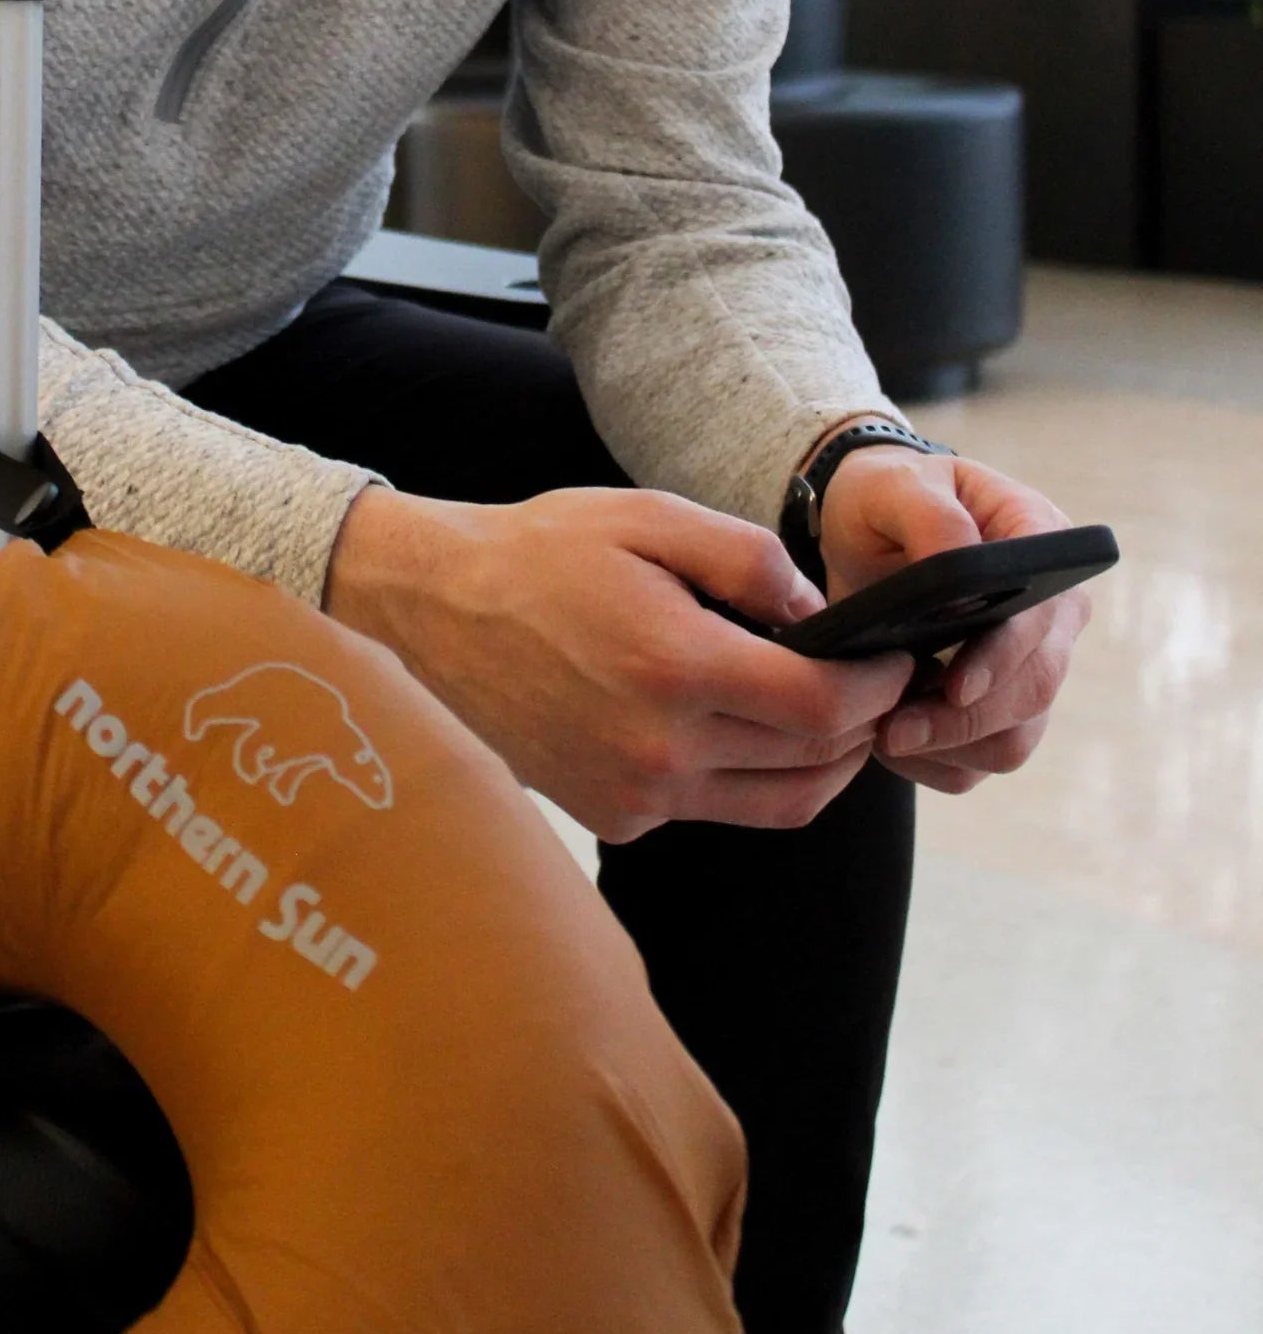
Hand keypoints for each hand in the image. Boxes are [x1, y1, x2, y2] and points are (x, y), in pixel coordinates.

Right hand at [324, 486, 914, 843]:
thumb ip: (751, 560)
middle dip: (864, 720)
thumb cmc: (543, 552)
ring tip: (830, 713)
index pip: (825, 708)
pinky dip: (750, 778)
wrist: (438, 609)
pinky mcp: (612, 816)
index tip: (896, 658)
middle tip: (876, 682)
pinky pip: (713, 810)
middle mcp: (657, 749)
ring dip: (823, 763)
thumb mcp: (653, 517)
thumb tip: (820, 617)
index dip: (880, 686)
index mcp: (674, 667)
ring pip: (777, 803)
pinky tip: (738, 728)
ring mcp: (633, 794)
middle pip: (814, 762)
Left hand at [818, 446, 1094, 793]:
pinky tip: (890, 745)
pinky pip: (980, 762)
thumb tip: (962, 563)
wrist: (862, 535)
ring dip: (950, 747)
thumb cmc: (885, 500)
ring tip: (885, 735)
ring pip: (1014, 738)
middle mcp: (1050, 614)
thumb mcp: (894, 487)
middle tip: (894, 731)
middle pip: (1035, 688)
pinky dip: (936, 764)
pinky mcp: (998, 709)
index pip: (1044, 615)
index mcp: (1042, 546)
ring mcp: (1028, 666)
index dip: (1004, 656)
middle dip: (965, 719)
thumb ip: (931, 515)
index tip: (956, 686)